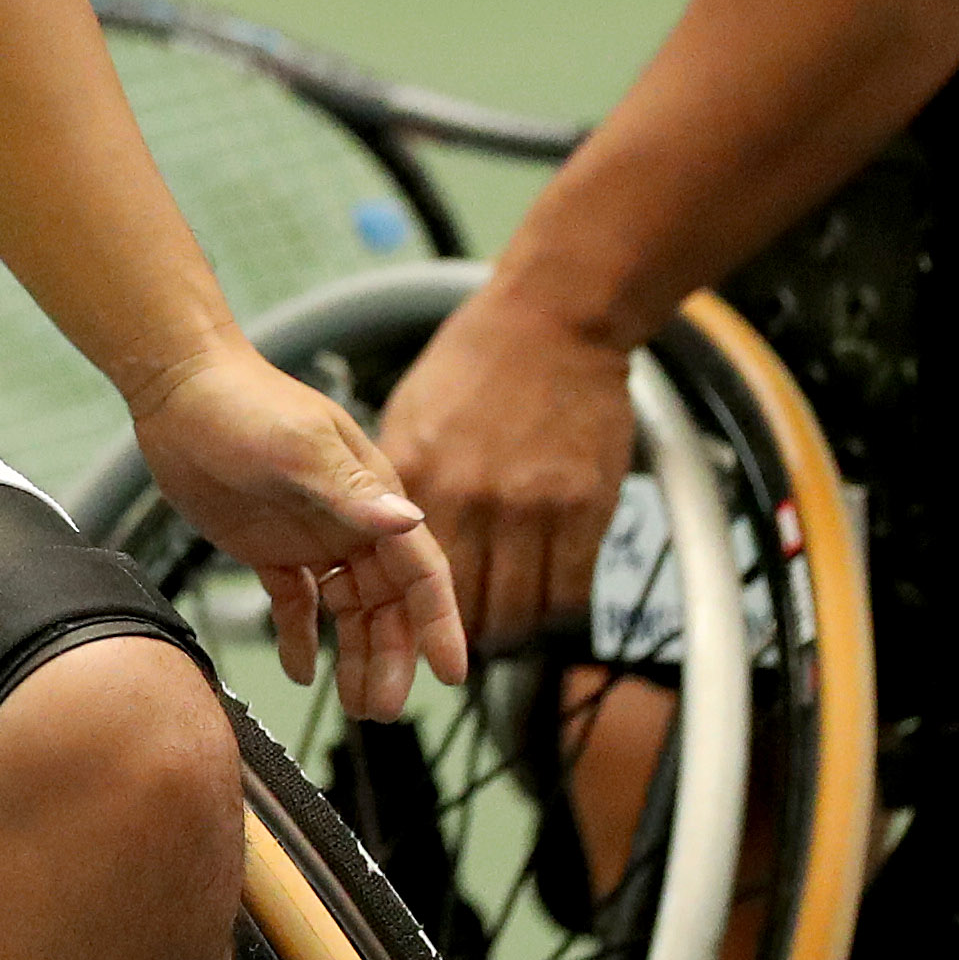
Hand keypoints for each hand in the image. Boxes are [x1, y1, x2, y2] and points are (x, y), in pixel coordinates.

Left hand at [129, 342, 467, 721]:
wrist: (178, 387)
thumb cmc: (241, 403)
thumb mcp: (297, 449)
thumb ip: (351, 492)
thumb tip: (410, 521)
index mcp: (372, 497)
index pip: (420, 571)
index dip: (439, 622)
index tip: (452, 672)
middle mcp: (352, 523)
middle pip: (387, 605)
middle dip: (392, 657)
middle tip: (384, 711)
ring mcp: (313, 539)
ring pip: (348, 613)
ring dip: (356, 658)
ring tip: (357, 708)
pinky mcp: (271, 550)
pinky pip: (296, 605)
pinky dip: (301, 638)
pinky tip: (303, 672)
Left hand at [377, 274, 636, 661]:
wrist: (554, 317)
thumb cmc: (478, 361)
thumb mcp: (409, 413)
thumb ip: (392, 479)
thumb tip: (372, 534)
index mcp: (421, 475)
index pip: (408, 575)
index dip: (409, 614)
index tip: (413, 628)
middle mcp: (475, 498)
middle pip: (464, 605)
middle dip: (459, 634)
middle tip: (459, 642)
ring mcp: (535, 506)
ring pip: (520, 611)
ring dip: (510, 631)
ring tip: (504, 625)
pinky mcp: (586, 506)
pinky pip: (569, 589)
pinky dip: (556, 609)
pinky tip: (546, 601)